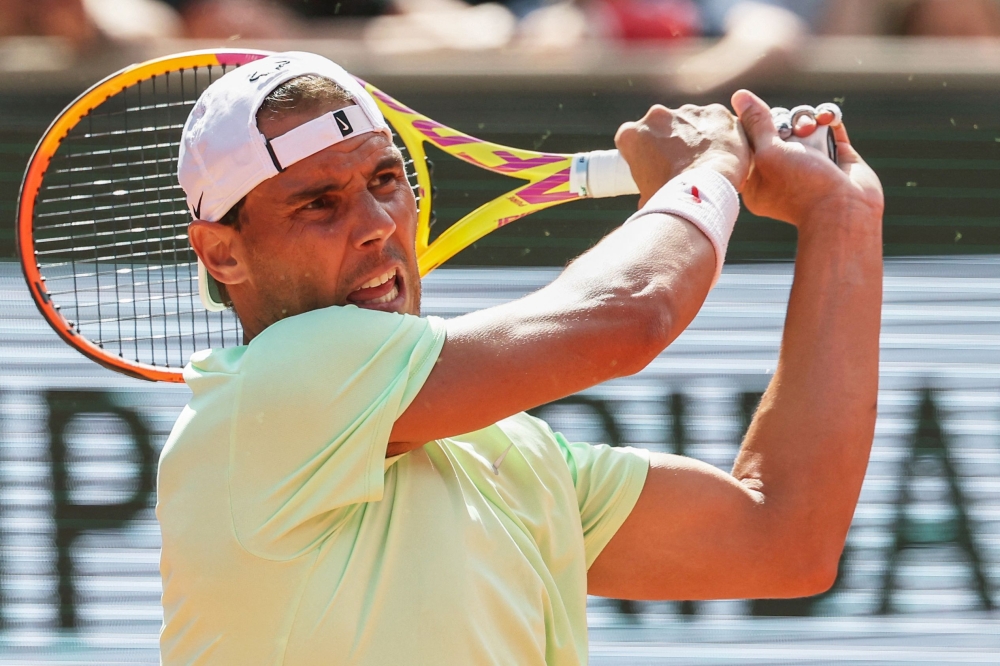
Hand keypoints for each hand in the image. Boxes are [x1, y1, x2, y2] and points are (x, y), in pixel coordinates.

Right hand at [615, 104, 750, 205]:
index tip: (656, 166)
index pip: (633, 139)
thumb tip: (653, 198)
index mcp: (631, 135)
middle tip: (682, 166)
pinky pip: (718, 122)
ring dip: (695, 136)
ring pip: (690, 122)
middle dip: (670, 141)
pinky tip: (723, 154)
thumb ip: (646, 186)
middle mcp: (656, 115)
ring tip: (705, 163)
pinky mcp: (715, 112)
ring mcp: (686, 112)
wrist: (706, 194)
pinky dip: (721, 134)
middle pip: (662, 126)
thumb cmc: (672, 200)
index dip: (645, 153)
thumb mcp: (646, 197)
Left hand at [732, 90, 883, 227]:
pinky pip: (828, 126)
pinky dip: (828, 118)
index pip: (751, 140)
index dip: (758, 125)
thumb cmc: (800, 187)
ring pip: (804, 124)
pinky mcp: (836, 154)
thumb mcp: (769, 153)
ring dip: (807, 119)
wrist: (844, 209)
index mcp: (757, 178)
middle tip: (795, 130)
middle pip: (779, 129)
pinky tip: (828, 119)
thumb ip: (756, 124)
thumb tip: (739, 95)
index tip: (768, 126)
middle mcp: (783, 170)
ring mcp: (811, 162)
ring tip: (812, 127)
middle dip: (786, 121)